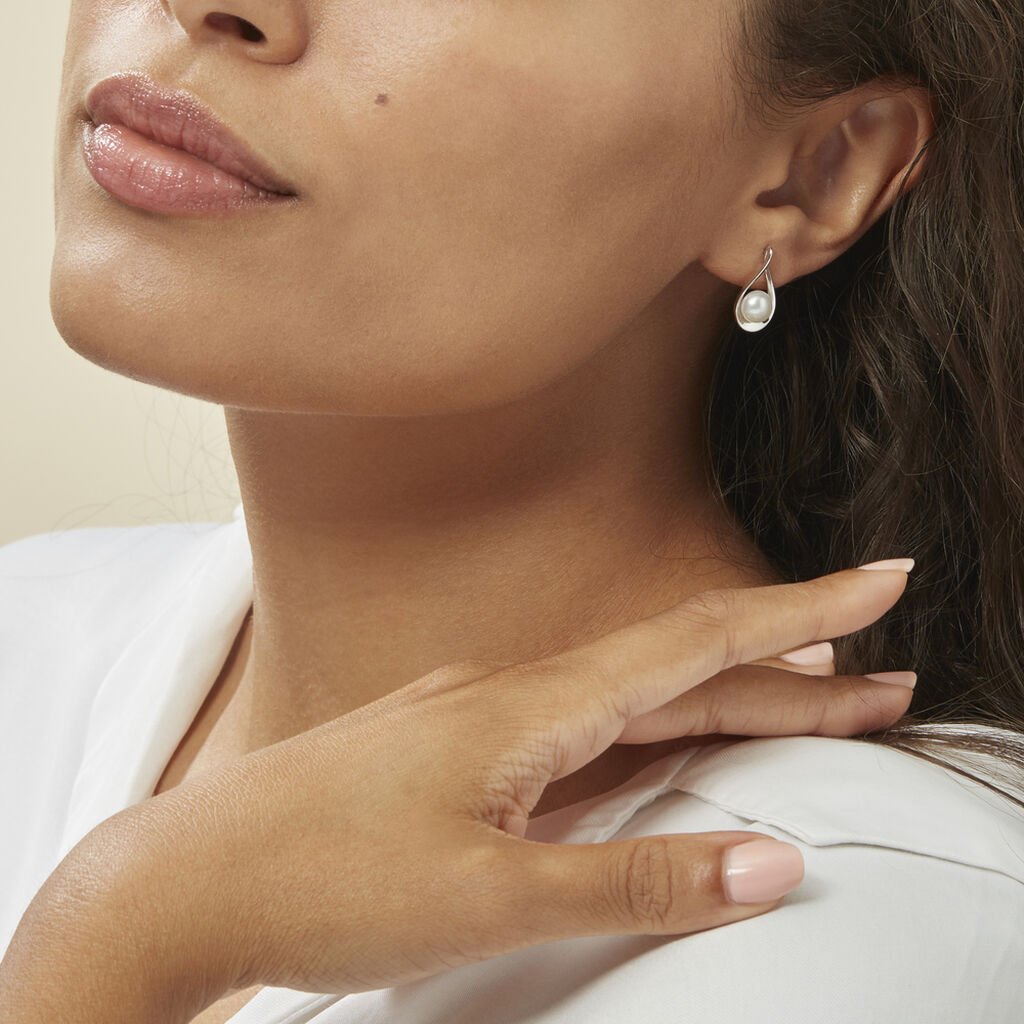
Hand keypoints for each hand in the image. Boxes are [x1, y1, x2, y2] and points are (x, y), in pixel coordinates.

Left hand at [1, 563, 913, 1021]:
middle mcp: (513, 693)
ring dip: (722, 704)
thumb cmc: (325, 880)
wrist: (187, 882)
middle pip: (677, 672)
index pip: (696, 641)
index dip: (798, 612)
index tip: (880, 578)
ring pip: (629, 703)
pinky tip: (670, 750)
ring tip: (810, 707)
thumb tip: (772, 863)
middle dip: (788, 673)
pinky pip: (579, 736)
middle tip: (886, 681)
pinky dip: (646, 739)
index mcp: (532, 705)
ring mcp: (483, 721)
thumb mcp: (494, 897)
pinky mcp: (460, 757)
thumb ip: (636, 883)